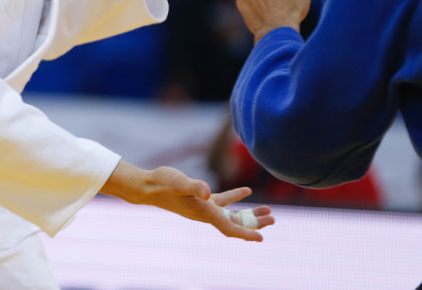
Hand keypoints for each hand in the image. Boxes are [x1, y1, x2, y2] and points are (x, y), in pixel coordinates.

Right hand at [101, 161, 273, 241]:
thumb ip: (193, 186)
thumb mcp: (179, 182)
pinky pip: (223, 202)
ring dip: (249, 213)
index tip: (261, 239)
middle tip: (273, 220)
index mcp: (204, 212)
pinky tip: (248, 192)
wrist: (148, 186)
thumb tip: (205, 191)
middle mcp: (206, 213)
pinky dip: (236, 198)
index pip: (229, 228)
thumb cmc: (162, 183)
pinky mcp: (201, 199)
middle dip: (255, 223)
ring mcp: (204, 208)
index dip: (245, 233)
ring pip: (232, 214)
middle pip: (236, 223)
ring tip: (268, 211)